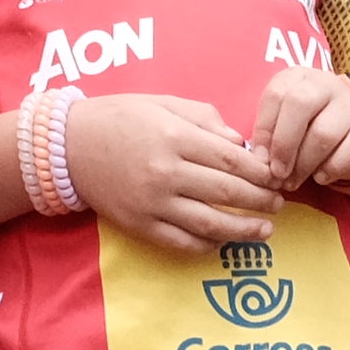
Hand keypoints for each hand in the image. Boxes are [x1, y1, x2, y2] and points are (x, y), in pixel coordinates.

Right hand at [66, 90, 287, 251]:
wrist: (69, 146)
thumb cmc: (121, 117)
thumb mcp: (164, 103)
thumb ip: (206, 120)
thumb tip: (241, 145)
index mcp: (174, 137)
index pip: (231, 161)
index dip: (261, 172)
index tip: (277, 177)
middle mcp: (166, 172)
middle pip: (227, 194)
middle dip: (260, 201)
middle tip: (279, 204)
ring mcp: (153, 203)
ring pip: (209, 224)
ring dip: (243, 231)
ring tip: (265, 231)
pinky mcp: (140, 226)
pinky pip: (181, 242)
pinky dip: (207, 246)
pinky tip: (223, 242)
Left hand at [251, 63, 349, 196]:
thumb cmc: (309, 129)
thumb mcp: (286, 123)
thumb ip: (271, 135)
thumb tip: (260, 161)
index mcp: (299, 77)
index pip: (276, 95)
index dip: (264, 130)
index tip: (260, 158)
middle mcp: (327, 84)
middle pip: (300, 104)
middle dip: (284, 144)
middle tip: (277, 173)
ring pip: (323, 133)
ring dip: (304, 164)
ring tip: (294, 181)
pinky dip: (331, 169)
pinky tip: (321, 177)